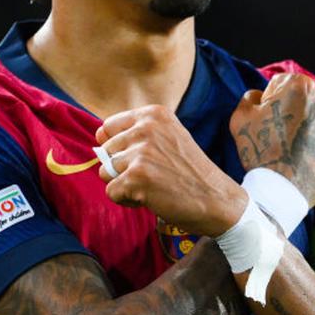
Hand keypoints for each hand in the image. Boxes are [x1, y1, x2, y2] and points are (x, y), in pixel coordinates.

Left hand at [96, 105, 246, 236]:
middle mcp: (146, 128)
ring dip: (123, 185)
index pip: (108, 127)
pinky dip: (126, 200)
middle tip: (152, 176)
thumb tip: (97, 138)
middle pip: (105, 151)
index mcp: (153, 114)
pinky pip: (111, 192)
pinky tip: (149, 198)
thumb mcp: (168, 137)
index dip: (117, 148)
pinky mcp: (136, 178)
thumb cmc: (190, 172)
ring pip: (105, 172)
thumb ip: (137, 133)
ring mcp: (140, 153)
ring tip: (150, 187)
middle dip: (121, 169)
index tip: (141, 159)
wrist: (217, 200)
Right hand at [229, 73, 314, 206]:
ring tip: (293, 153)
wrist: (283, 191)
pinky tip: (306, 161)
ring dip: (309, 131)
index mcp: (299, 86)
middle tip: (280, 137)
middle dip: (294, 113)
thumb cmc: (261, 152)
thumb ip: (250, 97)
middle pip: (305, 101)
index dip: (271, 101)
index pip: (283, 84)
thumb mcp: (241, 118)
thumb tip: (259, 97)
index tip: (267, 119)